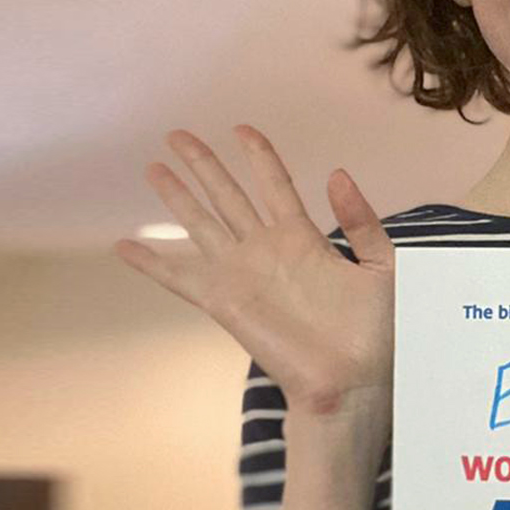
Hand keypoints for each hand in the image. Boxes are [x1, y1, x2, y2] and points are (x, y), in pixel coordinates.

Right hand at [113, 126, 395, 421]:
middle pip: (226, 194)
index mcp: (303, 238)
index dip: (257, 155)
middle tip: (176, 135)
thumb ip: (362, 220)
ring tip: (153, 168)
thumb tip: (336, 174)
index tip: (241, 128)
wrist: (354, 380)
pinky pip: (179, 277)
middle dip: (203, 164)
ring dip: (176, 196)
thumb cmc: (378, 332)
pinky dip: (150, 263)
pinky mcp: (223, 302)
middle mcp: (265, 250)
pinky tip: (125, 246)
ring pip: (200, 223)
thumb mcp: (384, 266)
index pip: (273, 184)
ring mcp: (241, 274)